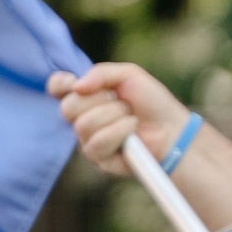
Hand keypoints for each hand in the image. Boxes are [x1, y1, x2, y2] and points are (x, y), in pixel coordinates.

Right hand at [48, 62, 189, 175]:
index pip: (57, 88)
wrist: (174, 128)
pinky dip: (118, 132)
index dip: (60, 84)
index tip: (75, 83)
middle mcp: (82, 118)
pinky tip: (132, 130)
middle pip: (68, 107)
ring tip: (131, 117)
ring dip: (114, 116)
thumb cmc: (153, 101)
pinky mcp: (99, 159)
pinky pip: (96, 144)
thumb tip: (75, 86)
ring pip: (83, 125)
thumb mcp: (129, 75)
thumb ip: (101, 73)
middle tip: (122, 102)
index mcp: (85, 96)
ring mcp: (88, 139)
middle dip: (100, 100)